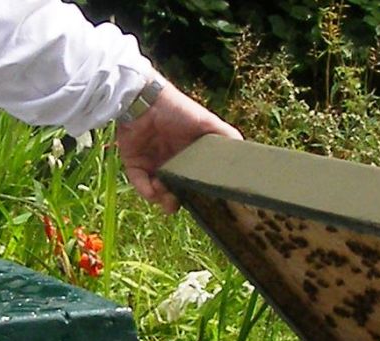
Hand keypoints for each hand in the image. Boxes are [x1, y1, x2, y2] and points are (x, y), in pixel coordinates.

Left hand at [116, 81, 241, 212]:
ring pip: (157, 192)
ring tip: (164, 193)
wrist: (145, 99)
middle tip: (176, 203)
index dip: (196, 193)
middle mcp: (171, 162)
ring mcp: (152, 163)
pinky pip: (139, 183)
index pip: (193, 182)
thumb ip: (226, 136)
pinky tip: (153, 191)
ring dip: (161, 198)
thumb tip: (245, 150)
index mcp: (188, 156)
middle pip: (174, 191)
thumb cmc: (178, 109)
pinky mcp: (134, 162)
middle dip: (176, 201)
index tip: (200, 200)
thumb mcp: (208, 122)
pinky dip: (145, 191)